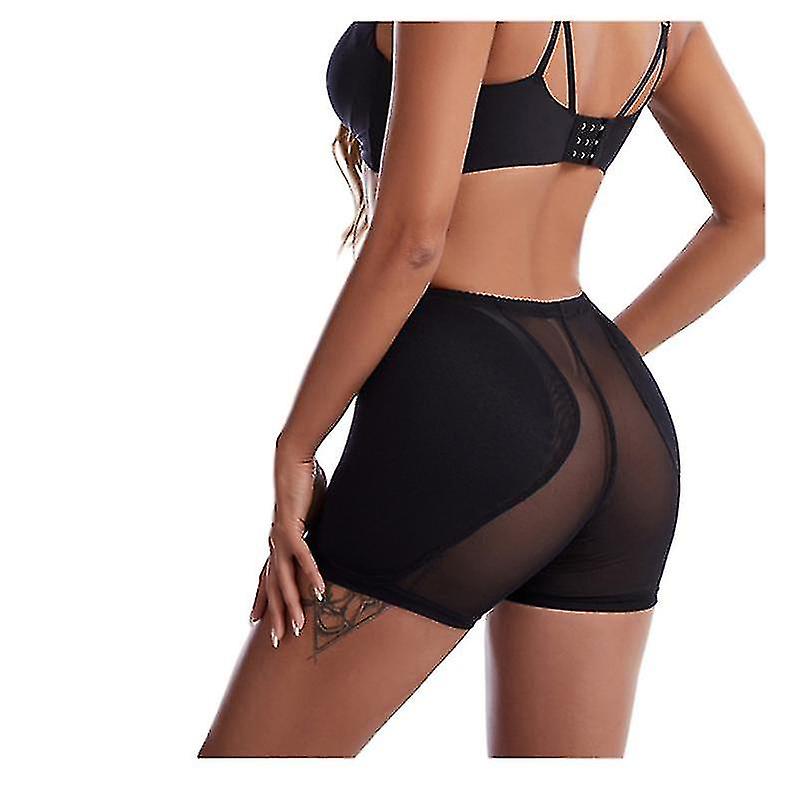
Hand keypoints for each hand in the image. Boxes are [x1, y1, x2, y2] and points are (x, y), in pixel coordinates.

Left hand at [249, 442, 326, 646]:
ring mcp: (280, 537)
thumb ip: (314, 530)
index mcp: (278, 541)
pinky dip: (310, 574)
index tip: (257, 621)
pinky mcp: (291, 527)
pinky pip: (303, 557)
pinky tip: (318, 591)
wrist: (293, 460)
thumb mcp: (311, 514)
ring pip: (284, 579)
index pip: (267, 576)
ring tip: (298, 626)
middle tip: (279, 641)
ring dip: (291, 604)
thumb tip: (324, 538)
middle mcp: (275, 543)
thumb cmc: (304, 483)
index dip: (262, 599)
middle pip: (273, 586)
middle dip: (275, 615)